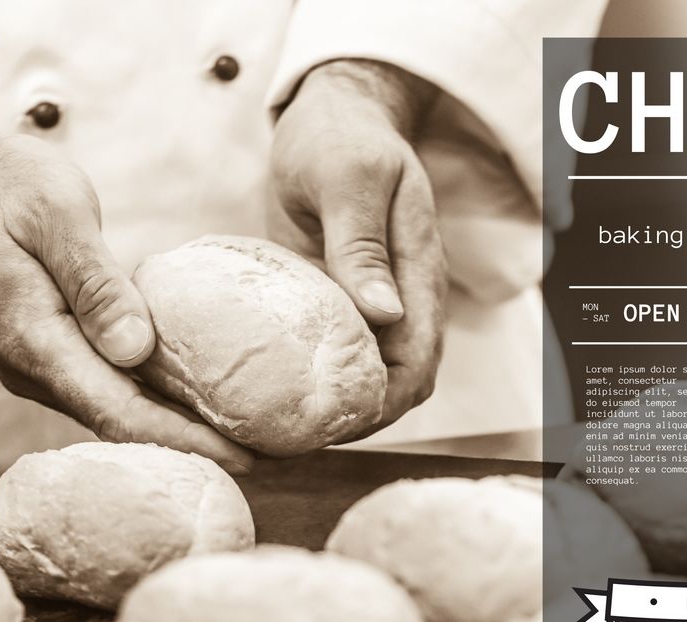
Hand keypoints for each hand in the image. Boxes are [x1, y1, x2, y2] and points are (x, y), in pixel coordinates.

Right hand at [0, 117, 252, 473]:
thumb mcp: (54, 216)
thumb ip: (94, 283)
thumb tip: (137, 349)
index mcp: (37, 342)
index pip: (122, 412)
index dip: (185, 440)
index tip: (245, 457)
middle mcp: (37, 369)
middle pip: (125, 425)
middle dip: (194, 447)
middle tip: (267, 456)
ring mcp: (42, 365)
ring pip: (118, 412)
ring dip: (178, 429)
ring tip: (245, 436)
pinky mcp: (54, 352)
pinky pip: (110, 389)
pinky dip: (156, 401)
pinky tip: (197, 400)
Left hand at [269, 60, 447, 432]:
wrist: (330, 118)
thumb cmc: (339, 139)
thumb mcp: (348, 179)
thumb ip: (362, 244)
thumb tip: (383, 314)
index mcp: (416, 273)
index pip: (418, 361)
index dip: (385, 403)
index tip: (337, 423)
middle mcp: (400, 298)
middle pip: (399, 384)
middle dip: (359, 420)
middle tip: (294, 439)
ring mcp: (371, 303)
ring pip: (369, 377)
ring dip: (335, 406)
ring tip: (277, 429)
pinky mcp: (337, 301)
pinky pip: (334, 353)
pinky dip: (311, 378)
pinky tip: (267, 390)